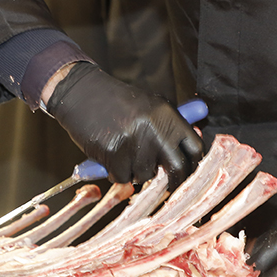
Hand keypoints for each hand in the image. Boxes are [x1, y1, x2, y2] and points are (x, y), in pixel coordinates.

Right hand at [46, 62, 202, 187]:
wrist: (82, 93)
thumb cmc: (116, 102)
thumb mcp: (150, 107)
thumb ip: (169, 127)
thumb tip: (192, 151)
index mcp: (168, 115)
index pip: (195, 148)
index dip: (192, 165)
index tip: (186, 172)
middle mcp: (155, 129)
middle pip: (177, 168)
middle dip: (172, 181)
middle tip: (165, 183)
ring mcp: (135, 142)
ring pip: (146, 176)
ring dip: (136, 172)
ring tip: (125, 154)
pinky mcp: (114, 153)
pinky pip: (122, 177)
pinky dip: (116, 173)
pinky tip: (109, 157)